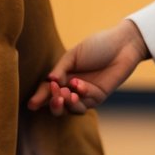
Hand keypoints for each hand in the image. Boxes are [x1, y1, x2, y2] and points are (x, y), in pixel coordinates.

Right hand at [27, 19, 149, 114]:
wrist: (122, 45)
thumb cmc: (97, 46)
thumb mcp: (73, 55)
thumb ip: (61, 69)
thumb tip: (49, 81)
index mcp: (62, 76)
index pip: (48, 90)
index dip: (40, 97)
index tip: (32, 104)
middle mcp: (71, 88)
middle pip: (58, 105)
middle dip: (53, 105)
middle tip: (54, 98)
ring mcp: (85, 94)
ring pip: (72, 109)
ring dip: (66, 103)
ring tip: (65, 93)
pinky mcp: (98, 97)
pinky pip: (87, 102)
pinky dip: (81, 95)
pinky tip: (79, 84)